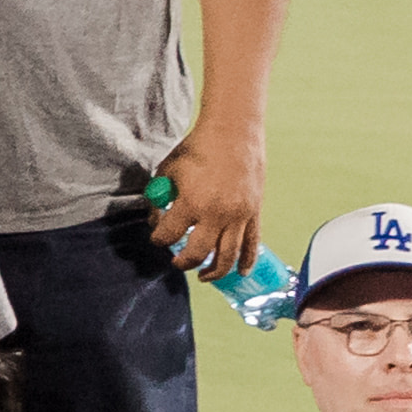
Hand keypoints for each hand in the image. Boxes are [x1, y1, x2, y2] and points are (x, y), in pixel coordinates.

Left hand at [157, 135, 267, 281]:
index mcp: (191, 203)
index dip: (158, 239)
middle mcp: (216, 214)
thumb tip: (156, 220)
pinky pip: (252, 244)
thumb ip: (159, 197)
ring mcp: (239, 216)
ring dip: (214, 271)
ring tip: (203, 276)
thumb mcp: (168, 171)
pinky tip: (240, 273)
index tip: (157, 237)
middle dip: (183, 262)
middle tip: (176, 263)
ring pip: (226, 255)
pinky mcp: (254, 213)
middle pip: (197, 253)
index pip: (167, 235)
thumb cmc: (196, 150)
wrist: (233, 135)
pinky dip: (246, 261)